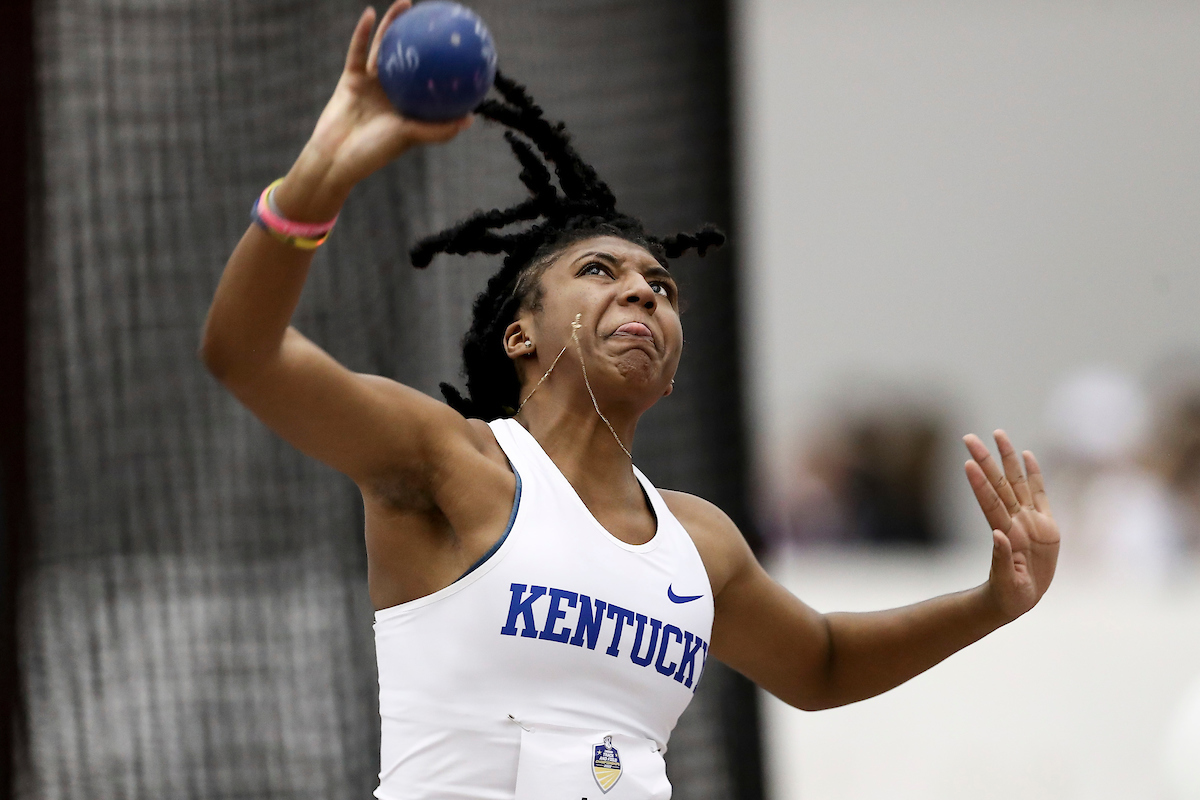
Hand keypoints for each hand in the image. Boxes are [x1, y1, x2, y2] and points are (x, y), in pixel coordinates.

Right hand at [277, 2, 472, 218]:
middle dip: (421, 38)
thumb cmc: (373, 152)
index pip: (429, 80)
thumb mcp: (409, 137)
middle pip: (410, 58)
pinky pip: (358, 51)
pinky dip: (362, 33)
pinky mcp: (351, 78)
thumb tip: (470, 119)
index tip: (457, 47)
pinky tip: (371, 13)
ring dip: (393, 25)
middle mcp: (392, 92)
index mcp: (408, 106)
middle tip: (435, 18)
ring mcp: (371, 84)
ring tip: (407, 4)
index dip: (442, 65)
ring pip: (384, 49)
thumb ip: (437, 129)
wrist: (335, 157)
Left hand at [963, 430, 1059, 621]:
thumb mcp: (1007, 583)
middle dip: (985, 459)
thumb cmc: (1009, 595)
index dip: (980, 484)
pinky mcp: (1046, 525)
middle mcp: (1014, 521)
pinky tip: (1026, 455)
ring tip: (998, 434)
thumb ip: (1001, 560)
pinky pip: (1040, 494)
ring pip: (1017, 482)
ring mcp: (1029, 520)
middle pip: (999, 484)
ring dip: (1007, 458)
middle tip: (968, 436)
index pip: (990, 503)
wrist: (1021, 598)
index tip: (968, 464)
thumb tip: (998, 535)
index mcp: (1005, 534)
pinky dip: (1034, 474)